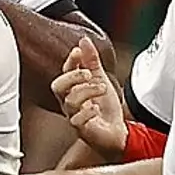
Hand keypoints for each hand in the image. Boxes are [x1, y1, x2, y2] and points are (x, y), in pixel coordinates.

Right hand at [50, 37, 126, 160]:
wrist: (116, 133)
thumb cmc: (104, 109)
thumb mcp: (101, 79)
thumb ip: (92, 61)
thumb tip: (84, 40)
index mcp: (72, 89)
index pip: (65, 72)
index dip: (71, 61)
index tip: (79, 52)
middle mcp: (69, 102)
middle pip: (58, 86)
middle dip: (73, 76)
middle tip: (89, 74)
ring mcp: (74, 116)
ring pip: (70, 101)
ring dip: (87, 91)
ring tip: (102, 88)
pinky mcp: (82, 130)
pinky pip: (77, 120)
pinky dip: (88, 112)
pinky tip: (97, 109)